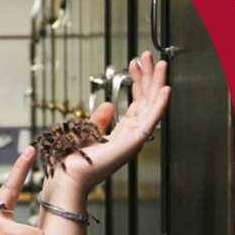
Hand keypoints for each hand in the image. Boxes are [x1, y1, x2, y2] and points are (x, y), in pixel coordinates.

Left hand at [47, 51, 170, 193]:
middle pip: (146, 100)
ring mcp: (134, 139)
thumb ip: (100, 119)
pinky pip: (151, 120)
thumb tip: (108, 106)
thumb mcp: (88, 132)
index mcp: (122, 134)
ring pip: (152, 106)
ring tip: (159, 64)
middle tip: (149, 56)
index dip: (138, 82)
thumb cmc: (75, 162)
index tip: (135, 64)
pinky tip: (165, 89)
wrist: (68, 178)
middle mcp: (131, 136)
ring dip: (156, 83)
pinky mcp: (133, 143)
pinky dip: (160, 104)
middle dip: (148, 76)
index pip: (137, 103)